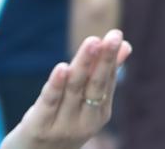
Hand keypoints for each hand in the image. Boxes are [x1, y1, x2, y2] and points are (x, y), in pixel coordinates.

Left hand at [2, 30, 132, 148]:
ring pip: (74, 90)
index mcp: (98, 115)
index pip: (106, 83)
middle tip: (113, 36)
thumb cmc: (60, 125)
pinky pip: (49, 103)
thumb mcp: (83, 104)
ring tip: (92, 42)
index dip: (111, 59)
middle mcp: (84, 122)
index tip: (117, 36)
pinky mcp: (39, 127)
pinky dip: (56, 85)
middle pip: (95, 86)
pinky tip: (62, 67)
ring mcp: (62, 126)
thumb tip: (126, 46)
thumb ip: (101, 78)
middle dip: (104, 60)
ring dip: (83, 65)